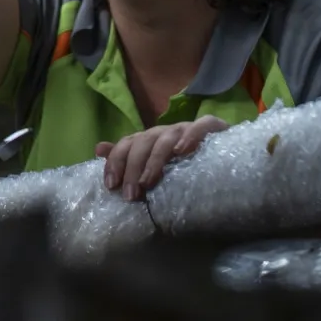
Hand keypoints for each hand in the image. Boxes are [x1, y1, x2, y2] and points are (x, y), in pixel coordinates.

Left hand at [96, 115, 228, 201]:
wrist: (223, 157)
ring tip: (148, 181)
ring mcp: (186, 129)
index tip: (111, 185)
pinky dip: (190, 136)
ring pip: (165, 138)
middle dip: (132, 168)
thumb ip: (127, 158)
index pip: (127, 144)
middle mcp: (165, 132)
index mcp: (150, 140)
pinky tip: (182, 151)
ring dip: (154, 160)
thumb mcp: (153, 166)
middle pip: (143, 142)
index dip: (116, 162)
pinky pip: (201, 126)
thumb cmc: (183, 166)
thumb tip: (98, 149)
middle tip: (131, 195)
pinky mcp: (211, 128)